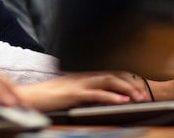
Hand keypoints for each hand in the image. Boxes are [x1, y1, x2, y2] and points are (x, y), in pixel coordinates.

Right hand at [16, 72, 146, 111]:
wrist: (29, 97)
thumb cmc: (47, 97)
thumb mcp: (70, 93)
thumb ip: (84, 92)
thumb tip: (100, 97)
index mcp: (83, 75)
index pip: (110, 72)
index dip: (126, 79)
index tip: (139, 87)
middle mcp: (83, 75)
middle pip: (112, 74)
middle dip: (131, 83)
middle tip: (145, 94)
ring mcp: (78, 83)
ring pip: (108, 80)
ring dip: (126, 88)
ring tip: (139, 97)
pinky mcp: (73, 93)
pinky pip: (96, 93)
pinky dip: (111, 96)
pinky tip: (122, 101)